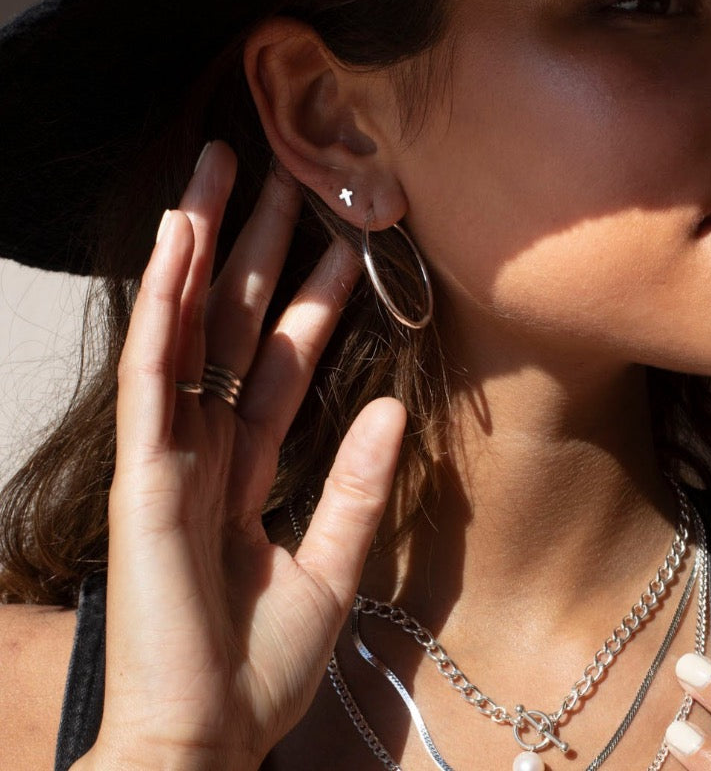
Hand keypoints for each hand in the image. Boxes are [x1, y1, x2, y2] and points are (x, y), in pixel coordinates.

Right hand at [77, 141, 404, 769]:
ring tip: (217, 171)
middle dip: (255, 246)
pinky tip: (175, 245)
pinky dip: (163, 306)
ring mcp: (171, 452)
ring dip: (201, 247)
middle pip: (236, 324)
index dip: (313, 297)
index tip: (342, 238)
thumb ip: (358, 483)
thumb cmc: (258, 665)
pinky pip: (154, 373)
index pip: (286, 359)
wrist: (208, 741)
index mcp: (249, 464)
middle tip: (279, 168)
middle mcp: (208, 444)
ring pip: (188, 327)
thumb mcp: (331, 563)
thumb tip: (394, 404)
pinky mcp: (144, 472)